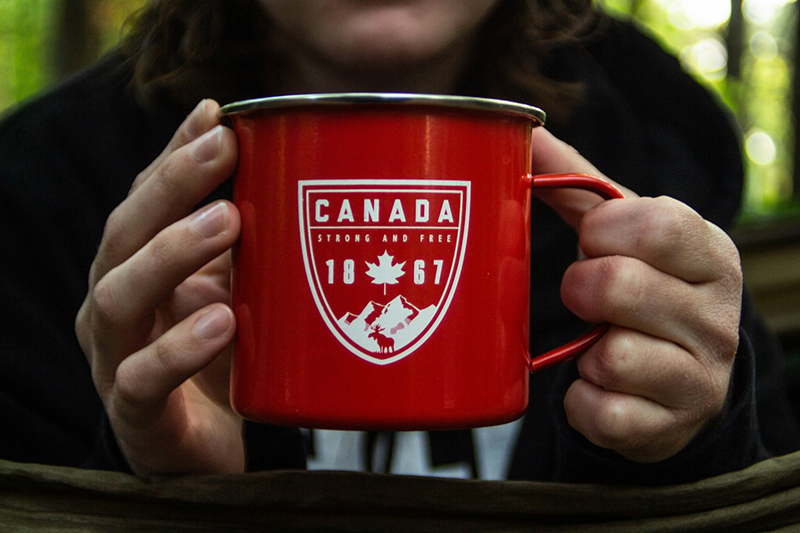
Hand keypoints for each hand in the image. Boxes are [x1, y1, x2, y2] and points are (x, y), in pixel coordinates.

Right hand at [75, 100, 244, 473]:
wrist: (208, 449)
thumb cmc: (222, 357)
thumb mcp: (235, 288)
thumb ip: (249, 243)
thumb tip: (302, 175)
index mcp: (135, 268)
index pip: (145, 199)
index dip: (174, 154)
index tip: (218, 114)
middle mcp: (115, 304)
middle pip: (124, 234)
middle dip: (172, 186)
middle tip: (224, 150)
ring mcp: (116, 359)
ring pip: (120, 296)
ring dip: (172, 253)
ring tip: (227, 222)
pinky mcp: (136, 414)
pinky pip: (143, 380)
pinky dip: (179, 348)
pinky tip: (220, 322)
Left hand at [531, 128, 741, 462]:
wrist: (678, 384)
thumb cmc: (643, 291)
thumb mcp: (626, 234)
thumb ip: (580, 184)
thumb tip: (525, 130)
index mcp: (710, 254)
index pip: (658, 224)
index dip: (604, 231)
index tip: (593, 240)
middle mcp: (718, 316)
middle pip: (621, 286)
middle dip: (582, 289)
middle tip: (583, 296)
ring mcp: (701, 378)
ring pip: (614, 357)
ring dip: (586, 351)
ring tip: (598, 344)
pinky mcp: (671, 428)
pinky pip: (604, 414)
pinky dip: (583, 401)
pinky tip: (596, 387)